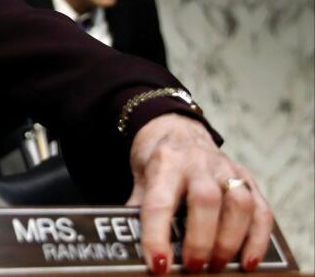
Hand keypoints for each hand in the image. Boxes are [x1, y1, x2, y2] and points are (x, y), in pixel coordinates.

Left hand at [127, 114, 272, 272]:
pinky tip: (248, 262)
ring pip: (239, 203)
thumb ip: (137, 211)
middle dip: (200, 240)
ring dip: (230, 241)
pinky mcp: (247, 178)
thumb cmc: (157, 163)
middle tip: (193, 267)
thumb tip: (130, 246)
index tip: (159, 265)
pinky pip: (261, 209)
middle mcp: (198, 162)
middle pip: (206, 200)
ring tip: (218, 266)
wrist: (177, 129)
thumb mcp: (140, 180)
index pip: (159, 202)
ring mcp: (226, 169)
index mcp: (165, 162)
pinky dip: (258, 239)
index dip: (157, 236)